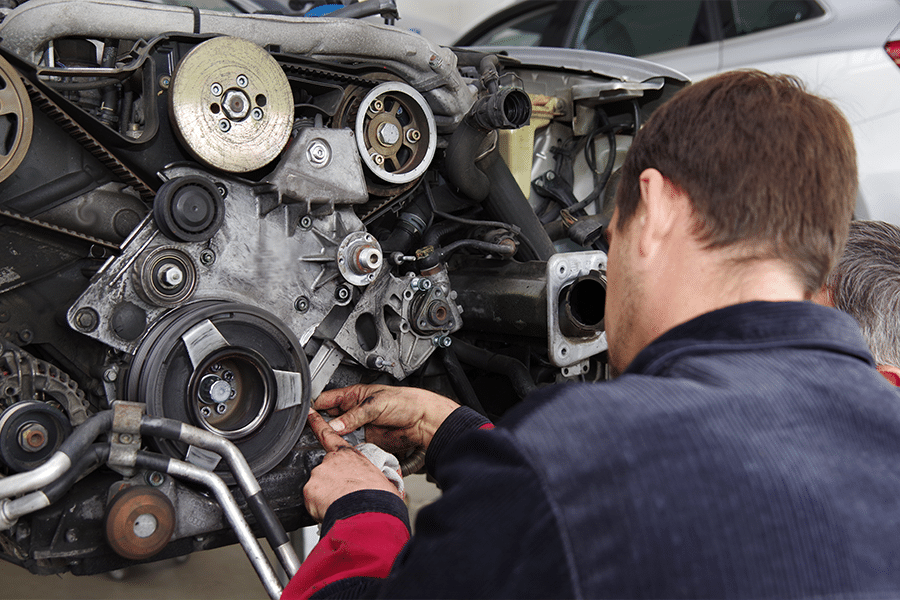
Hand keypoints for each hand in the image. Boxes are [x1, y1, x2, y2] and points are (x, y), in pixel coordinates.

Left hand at [303, 411, 401, 521]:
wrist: (369, 513)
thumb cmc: (379, 498)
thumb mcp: (383, 478)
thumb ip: (374, 473)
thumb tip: (384, 478)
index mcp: (349, 455)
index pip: (329, 435)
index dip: (317, 423)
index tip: (309, 414)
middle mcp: (331, 460)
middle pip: (325, 470)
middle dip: (331, 483)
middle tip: (343, 496)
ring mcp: (319, 473)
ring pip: (317, 486)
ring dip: (325, 496)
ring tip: (341, 506)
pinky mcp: (310, 489)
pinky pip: (311, 500)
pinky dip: (318, 507)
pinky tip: (331, 510)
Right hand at [314, 384, 458, 453]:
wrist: (422, 420)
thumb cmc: (405, 402)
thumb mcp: (375, 405)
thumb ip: (354, 416)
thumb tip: (335, 426)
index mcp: (354, 396)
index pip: (328, 400)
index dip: (316, 407)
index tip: (307, 415)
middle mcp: (354, 411)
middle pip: (330, 418)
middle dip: (322, 425)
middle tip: (316, 431)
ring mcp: (359, 426)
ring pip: (338, 434)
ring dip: (333, 438)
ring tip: (328, 440)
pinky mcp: (366, 440)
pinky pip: (349, 445)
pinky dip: (344, 447)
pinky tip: (342, 448)